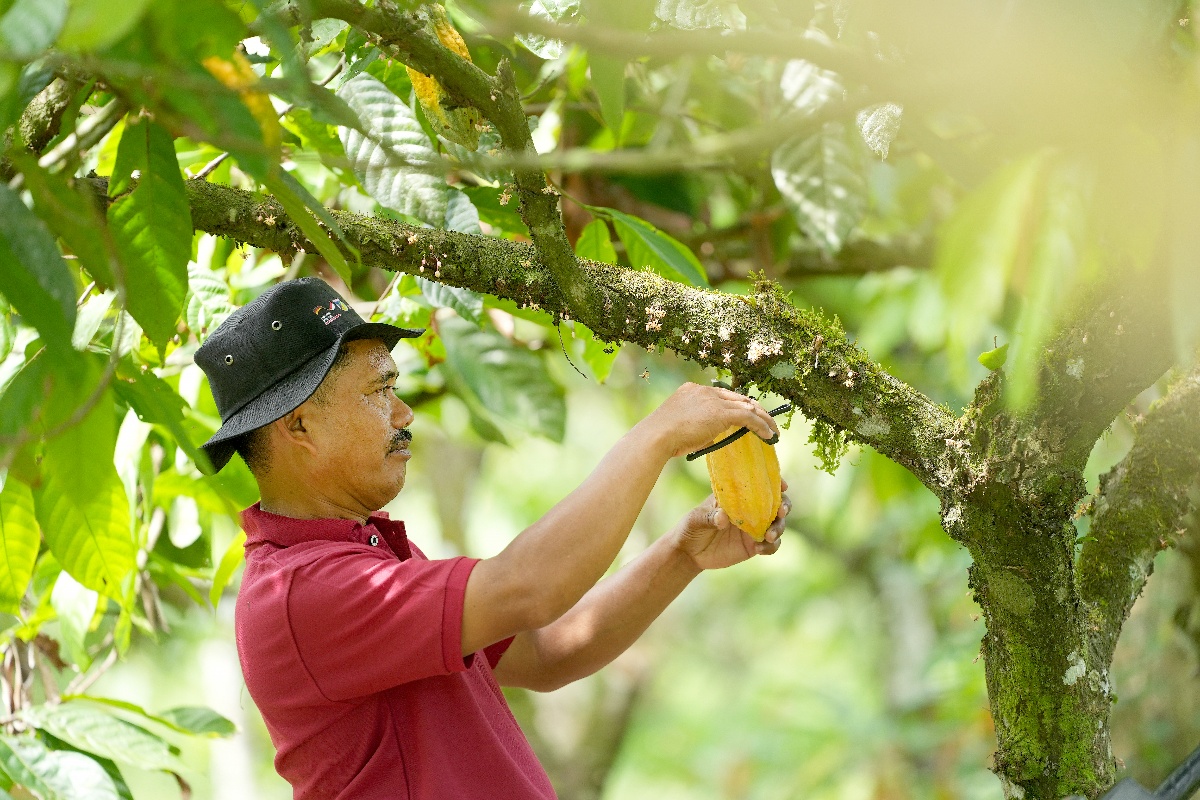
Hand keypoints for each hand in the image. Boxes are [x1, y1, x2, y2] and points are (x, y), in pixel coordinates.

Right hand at [643, 383, 778, 458]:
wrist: (657, 436)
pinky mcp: (721, 412)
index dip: (737, 404)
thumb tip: (711, 435)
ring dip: (763, 418)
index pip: (722, 395)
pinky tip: (769, 435)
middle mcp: (704, 390)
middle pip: (738, 397)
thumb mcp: (680, 426)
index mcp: (692, 390)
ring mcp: (713, 400)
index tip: (747, 414)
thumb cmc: (662, 437)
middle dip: (755, 409)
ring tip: (774, 430)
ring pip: (747, 406)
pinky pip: (748, 417)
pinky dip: (761, 426)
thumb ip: (699, 426)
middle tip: (767, 421)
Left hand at [672, 481, 790, 570]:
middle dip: (784, 506)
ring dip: (779, 528)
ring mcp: (754, 528)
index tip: (783, 486)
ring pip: (778, 524)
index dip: (775, 483)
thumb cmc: (691, 527)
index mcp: (738, 496)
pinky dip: (770, 547)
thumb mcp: (696, 519)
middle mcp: (751, 510)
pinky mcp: (754, 546)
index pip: (761, 485)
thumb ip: (709, 517)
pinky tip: (760, 549)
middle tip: (781, 512)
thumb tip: (723, 517)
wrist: (689, 552)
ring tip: (769, 536)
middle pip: (777, 503)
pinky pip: (771, 545)